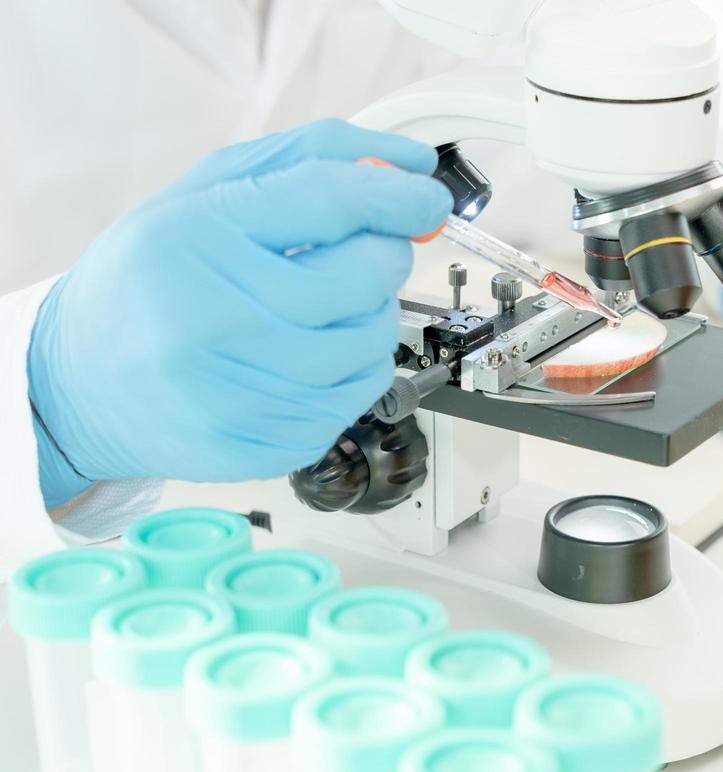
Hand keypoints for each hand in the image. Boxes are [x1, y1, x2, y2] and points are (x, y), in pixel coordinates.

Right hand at [27, 118, 451, 505]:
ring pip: (370, 342)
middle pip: (362, 276)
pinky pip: (355, 398)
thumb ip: (307, 162)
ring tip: (323, 308)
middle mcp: (210, 316)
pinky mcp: (262, 443)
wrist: (81, 384)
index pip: (327, 200)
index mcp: (193, 236)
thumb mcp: (204, 195)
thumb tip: (408, 164)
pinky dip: (352, 371)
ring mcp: (237, 390)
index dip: (395, 196)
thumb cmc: (153, 280)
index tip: (425, 196)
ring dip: (371, 317)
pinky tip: (309, 356)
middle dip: (382, 256)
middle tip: (363, 253)